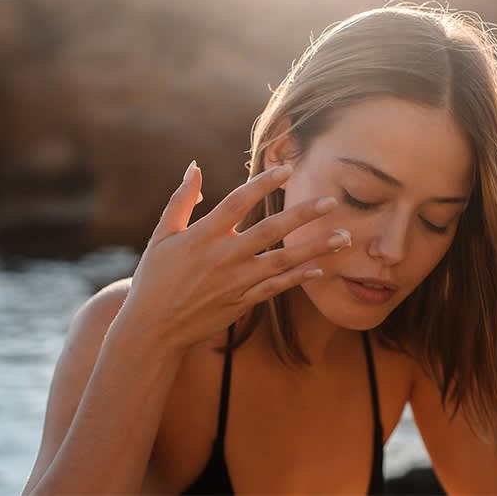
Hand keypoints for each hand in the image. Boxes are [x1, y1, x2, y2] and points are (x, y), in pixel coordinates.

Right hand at [111, 161, 350, 351]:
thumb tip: (195, 167)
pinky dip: (299, 277)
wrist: (153, 328)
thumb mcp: (162, 235)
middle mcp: (223, 257)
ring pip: (283, 261)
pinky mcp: (243, 302)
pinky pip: (277, 288)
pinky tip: (322, 267)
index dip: (263, 184)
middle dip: (302, 214)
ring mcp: (236, 282)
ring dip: (315, 248)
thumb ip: (181, 200)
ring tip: (343, 236)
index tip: (288, 169)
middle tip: (331, 200)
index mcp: (202, 236)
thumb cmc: (155, 278)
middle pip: (270, 230)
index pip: (238, 202)